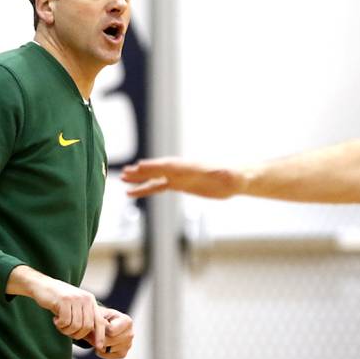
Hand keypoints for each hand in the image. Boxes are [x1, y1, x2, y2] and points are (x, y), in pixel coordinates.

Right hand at [6, 265, 106, 346]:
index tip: (99, 347)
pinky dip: (59, 324)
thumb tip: (95, 341)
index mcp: (90, 300)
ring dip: (66, 330)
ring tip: (60, 324)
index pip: (99, 321)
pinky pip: (65, 322)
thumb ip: (84, 320)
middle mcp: (86, 298)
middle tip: (66, 329)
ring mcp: (75, 298)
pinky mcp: (64, 300)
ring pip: (76, 326)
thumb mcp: (75, 308)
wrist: (42, 285)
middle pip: (86, 327)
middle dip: (76, 334)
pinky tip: (55, 319)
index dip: (100, 335)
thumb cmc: (59, 300)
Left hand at [84, 308, 133, 358]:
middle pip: (109, 341)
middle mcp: (130, 334)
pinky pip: (107, 356)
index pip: (111, 330)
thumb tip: (99, 346)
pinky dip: (101, 351)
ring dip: (99, 344)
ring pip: (108, 349)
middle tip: (97, 332)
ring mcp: (128, 345)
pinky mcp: (123, 354)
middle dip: (100, 337)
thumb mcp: (98, 315)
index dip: (101, 328)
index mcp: (127, 321)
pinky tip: (102, 343)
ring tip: (100, 336)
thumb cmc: (101, 317)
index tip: (100, 324)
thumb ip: (99, 326)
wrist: (102, 323)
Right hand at [121, 158, 244, 198]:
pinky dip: (145, 189)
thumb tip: (223, 173)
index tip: (141, 166)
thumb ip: (224, 174)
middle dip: (142, 171)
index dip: (156, 166)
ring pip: (155, 177)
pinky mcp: (180, 185)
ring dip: (139, 179)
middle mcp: (182, 170)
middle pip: (159, 169)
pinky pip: (158, 187)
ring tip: (122, 179)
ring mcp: (179, 177)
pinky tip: (134, 193)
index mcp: (191, 167)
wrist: (236, 179)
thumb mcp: (230, 177)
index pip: (171, 166)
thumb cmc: (235, 177)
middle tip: (125, 172)